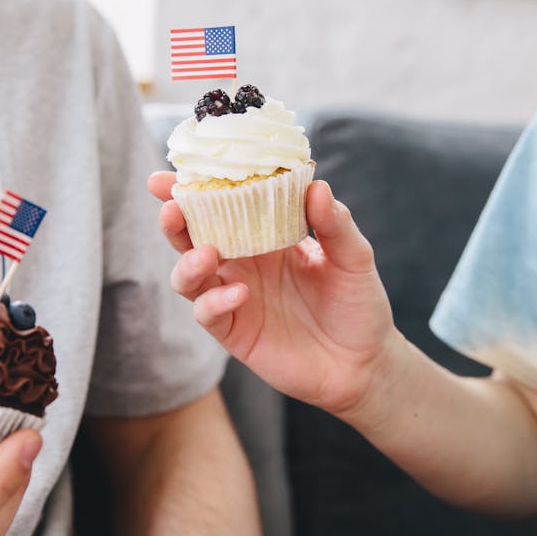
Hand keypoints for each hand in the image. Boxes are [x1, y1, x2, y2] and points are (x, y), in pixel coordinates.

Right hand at [148, 172, 397, 415]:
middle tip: (171, 206)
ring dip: (187, 261)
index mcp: (265, 234)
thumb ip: (336, 224)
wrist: (365, 361)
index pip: (223, 203)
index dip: (195, 186)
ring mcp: (233, 296)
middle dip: (175, 218)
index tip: (172, 174)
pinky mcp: (234, 331)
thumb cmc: (358, 304)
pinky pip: (208, 313)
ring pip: (188, 276)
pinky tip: (240, 294)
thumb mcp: (354, 258)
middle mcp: (242, 262)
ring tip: (206, 253)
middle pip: (192, 235)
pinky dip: (215, 301)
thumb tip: (317, 187)